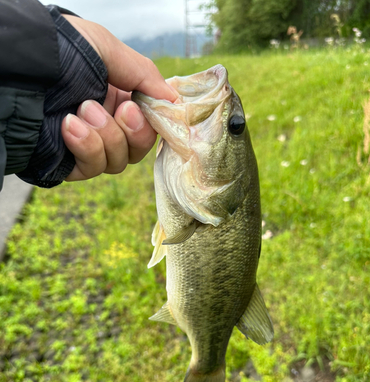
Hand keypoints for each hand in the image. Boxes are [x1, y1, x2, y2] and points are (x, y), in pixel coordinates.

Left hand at [61, 15, 177, 181]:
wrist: (20, 74)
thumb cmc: (61, 53)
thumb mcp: (108, 50)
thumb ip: (145, 75)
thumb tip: (174, 101)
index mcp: (118, 96)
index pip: (151, 122)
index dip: (159, 122)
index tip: (163, 114)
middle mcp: (107, 124)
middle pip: (140, 147)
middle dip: (137, 132)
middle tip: (123, 111)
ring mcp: (90, 145)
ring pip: (120, 161)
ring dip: (107, 136)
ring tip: (83, 109)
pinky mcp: (72, 163)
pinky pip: (95, 167)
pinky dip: (87, 147)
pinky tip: (70, 126)